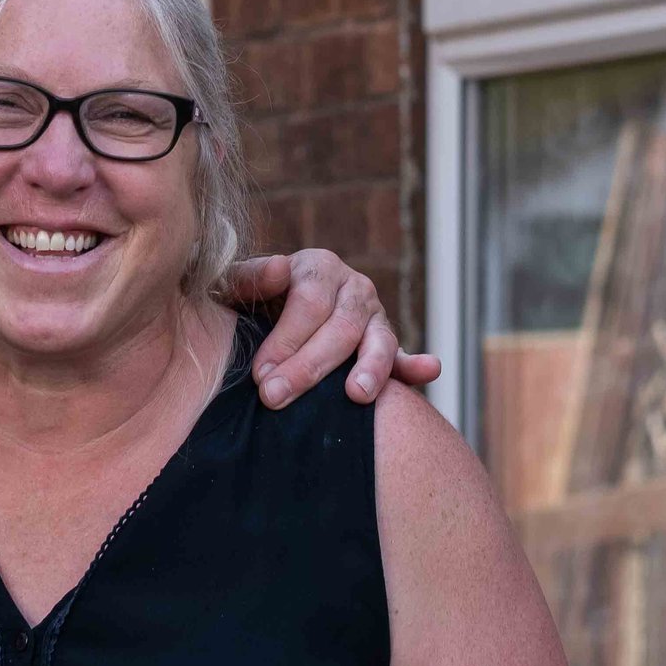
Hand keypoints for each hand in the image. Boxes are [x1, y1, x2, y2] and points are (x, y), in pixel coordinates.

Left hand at [225, 250, 441, 407]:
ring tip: (356, 395)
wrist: (266, 315)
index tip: (261, 373)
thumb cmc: (248, 304)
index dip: (285, 339)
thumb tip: (280, 268)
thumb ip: (250, 276)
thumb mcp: (237, 286)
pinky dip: (417, 367)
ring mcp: (374, 316)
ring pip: (377, 341)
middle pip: (340, 328)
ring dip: (369, 368)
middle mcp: (352, 288)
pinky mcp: (386, 345)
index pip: (308, 303)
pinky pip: (403, 357)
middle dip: (308, 366)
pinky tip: (429, 371)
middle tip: (275, 397)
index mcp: (318, 268)